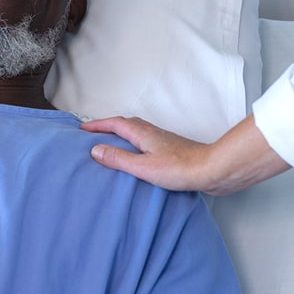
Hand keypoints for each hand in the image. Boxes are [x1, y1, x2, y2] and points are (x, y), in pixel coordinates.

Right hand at [82, 115, 288, 194]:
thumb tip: (96, 150)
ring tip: (110, 145)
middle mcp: (152, 132)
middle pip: (125, 124)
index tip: (81, 129)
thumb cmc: (180, 168)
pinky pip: (146, 142)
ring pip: (136, 132)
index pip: (114, 123)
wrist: (212, 170)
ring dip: (121, 135)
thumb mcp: (142, 166)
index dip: (97, 125)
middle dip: (107, 127)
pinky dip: (134, 144)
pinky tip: (136, 157)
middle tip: (93, 134)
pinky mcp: (171, 150)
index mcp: (142, 133)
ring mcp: (162, 140)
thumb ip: (118, 159)